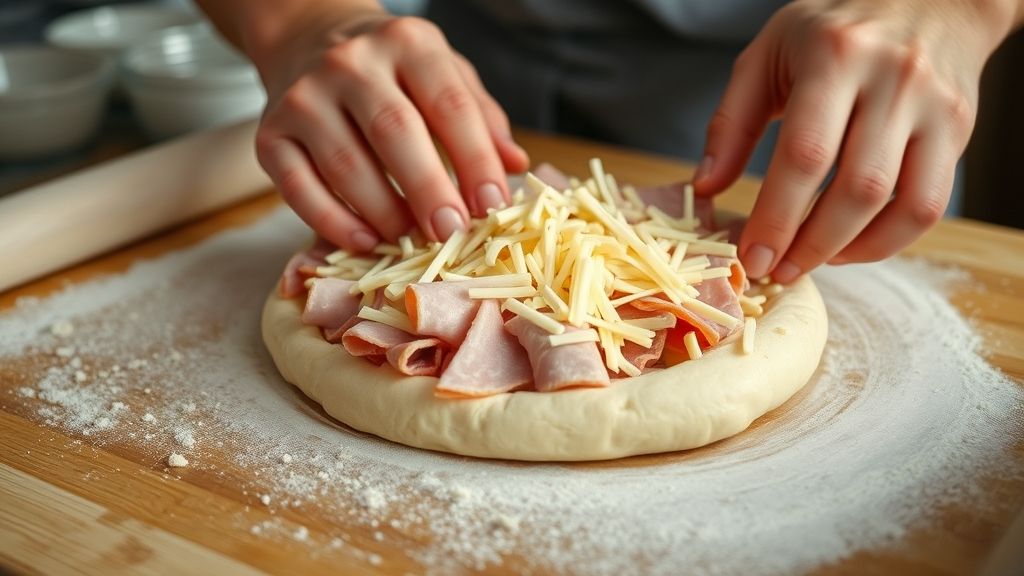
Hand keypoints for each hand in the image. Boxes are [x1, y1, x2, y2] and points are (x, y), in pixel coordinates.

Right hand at [250, 10, 528, 250]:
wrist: (308, 37)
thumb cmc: (393, 69)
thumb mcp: (444, 73)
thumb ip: (481, 117)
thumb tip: (517, 166)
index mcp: (408, 42)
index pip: (449, 104)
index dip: (475, 160)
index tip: (493, 206)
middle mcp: (351, 63)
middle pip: (395, 133)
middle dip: (428, 190)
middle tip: (452, 233)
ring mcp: (304, 97)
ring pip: (346, 165)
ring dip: (384, 214)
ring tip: (411, 242)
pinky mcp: (269, 134)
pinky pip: (299, 188)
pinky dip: (333, 223)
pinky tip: (365, 243)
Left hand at [694, 0, 1016, 281]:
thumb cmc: (833, 29)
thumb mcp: (767, 55)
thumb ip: (731, 121)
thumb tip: (705, 187)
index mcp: (835, 56)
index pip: (806, 154)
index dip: (777, 216)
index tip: (751, 255)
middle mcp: (893, 79)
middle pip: (856, 188)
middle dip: (810, 244)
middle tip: (775, 270)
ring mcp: (935, 106)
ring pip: (900, 203)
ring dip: (848, 249)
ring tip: (807, 263)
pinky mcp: (959, 130)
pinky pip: (930, 206)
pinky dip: (888, 241)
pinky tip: (850, 247)